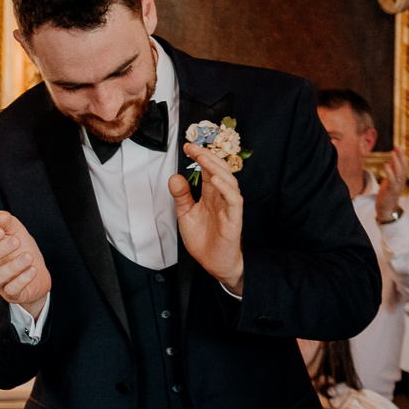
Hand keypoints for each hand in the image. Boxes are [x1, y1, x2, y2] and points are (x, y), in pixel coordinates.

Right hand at [0, 211, 51, 315]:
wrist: (38, 274)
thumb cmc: (23, 251)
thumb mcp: (17, 233)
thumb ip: (8, 223)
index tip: (1, 231)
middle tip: (17, 241)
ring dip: (13, 266)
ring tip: (28, 256)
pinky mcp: (11, 294)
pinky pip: (11, 290)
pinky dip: (22, 279)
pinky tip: (33, 269)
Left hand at [171, 144, 245, 291]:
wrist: (213, 263)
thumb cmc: (203, 238)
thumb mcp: (186, 214)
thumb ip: (181, 196)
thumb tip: (174, 177)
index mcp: (211, 194)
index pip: (208, 170)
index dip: (199, 156)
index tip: (187, 146)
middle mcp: (221, 197)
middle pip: (219, 171)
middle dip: (207, 157)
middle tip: (194, 147)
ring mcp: (229, 207)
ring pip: (229, 182)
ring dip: (217, 169)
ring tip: (204, 158)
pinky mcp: (233, 219)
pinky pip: (234, 201)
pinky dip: (227, 189)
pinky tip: (217, 181)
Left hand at [373, 147, 407, 222]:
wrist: (386, 209)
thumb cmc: (387, 194)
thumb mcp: (389, 180)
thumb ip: (392, 171)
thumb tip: (392, 160)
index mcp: (401, 179)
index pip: (404, 165)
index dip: (402, 156)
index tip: (398, 147)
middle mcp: (402, 181)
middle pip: (404, 167)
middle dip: (401, 156)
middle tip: (397, 147)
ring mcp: (398, 186)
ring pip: (400, 172)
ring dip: (396, 162)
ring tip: (392, 153)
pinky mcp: (392, 191)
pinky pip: (392, 180)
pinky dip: (390, 172)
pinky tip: (386, 165)